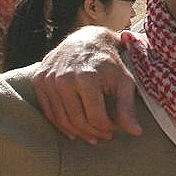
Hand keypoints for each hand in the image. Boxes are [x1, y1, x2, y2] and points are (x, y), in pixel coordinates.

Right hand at [34, 26, 140, 143]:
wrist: (86, 39)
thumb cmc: (109, 63)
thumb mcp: (123, 81)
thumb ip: (127, 107)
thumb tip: (136, 132)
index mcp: (87, 77)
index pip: (95, 117)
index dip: (107, 128)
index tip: (115, 129)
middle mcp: (64, 78)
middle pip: (78, 121)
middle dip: (94, 133)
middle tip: (104, 135)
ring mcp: (48, 79)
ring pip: (62, 120)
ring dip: (78, 133)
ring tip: (92, 135)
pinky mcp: (39, 80)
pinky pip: (49, 112)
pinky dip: (61, 124)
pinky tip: (74, 130)